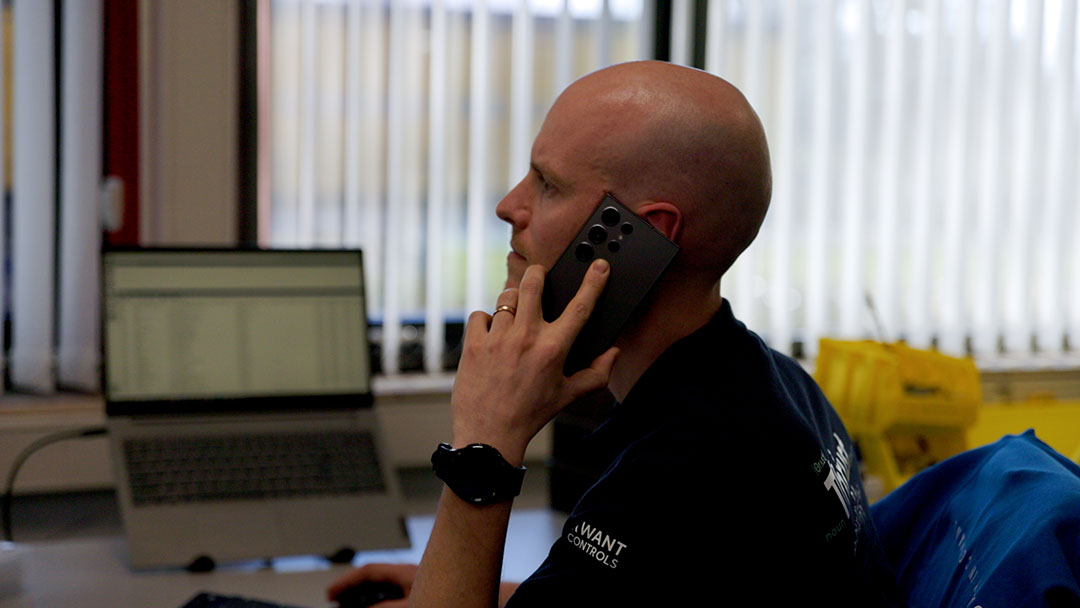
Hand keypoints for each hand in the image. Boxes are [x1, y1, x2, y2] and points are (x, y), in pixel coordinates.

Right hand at [327, 563, 417, 606]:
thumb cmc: (436, 598)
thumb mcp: (404, 606)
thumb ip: (381, 607)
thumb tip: (363, 607)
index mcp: (405, 571)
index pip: (368, 570)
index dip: (346, 580)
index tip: (330, 592)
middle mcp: (409, 574)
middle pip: (374, 577)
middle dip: (351, 587)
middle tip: (333, 598)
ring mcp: (414, 584)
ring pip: (382, 587)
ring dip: (362, 595)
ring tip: (346, 604)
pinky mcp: (417, 593)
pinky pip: (391, 594)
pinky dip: (376, 600)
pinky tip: (369, 606)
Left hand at [450, 260, 617, 465]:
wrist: (489, 434)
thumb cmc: (530, 414)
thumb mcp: (568, 395)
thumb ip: (596, 374)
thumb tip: (613, 353)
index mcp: (554, 349)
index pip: (580, 307)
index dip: (593, 283)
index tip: (599, 266)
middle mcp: (526, 337)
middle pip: (533, 283)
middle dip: (538, 273)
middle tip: (540, 275)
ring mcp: (498, 338)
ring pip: (507, 297)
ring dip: (513, 301)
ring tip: (515, 316)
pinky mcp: (474, 344)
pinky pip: (480, 314)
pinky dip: (486, 321)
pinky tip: (491, 336)